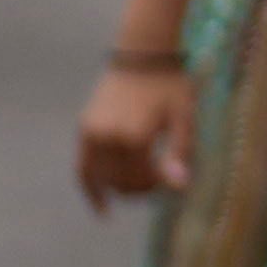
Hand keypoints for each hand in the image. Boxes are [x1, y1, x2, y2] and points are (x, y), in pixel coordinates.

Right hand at [73, 59, 196, 209]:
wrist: (142, 55)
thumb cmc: (169, 85)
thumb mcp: (184, 118)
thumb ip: (181, 154)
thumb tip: (179, 188)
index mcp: (134, 136)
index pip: (144, 181)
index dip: (160, 185)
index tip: (173, 176)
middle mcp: (108, 138)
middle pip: (123, 184)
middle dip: (142, 189)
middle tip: (159, 179)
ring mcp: (92, 134)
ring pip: (103, 181)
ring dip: (121, 190)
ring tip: (138, 188)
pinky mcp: (84, 130)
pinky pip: (83, 169)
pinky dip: (92, 191)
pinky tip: (104, 212)